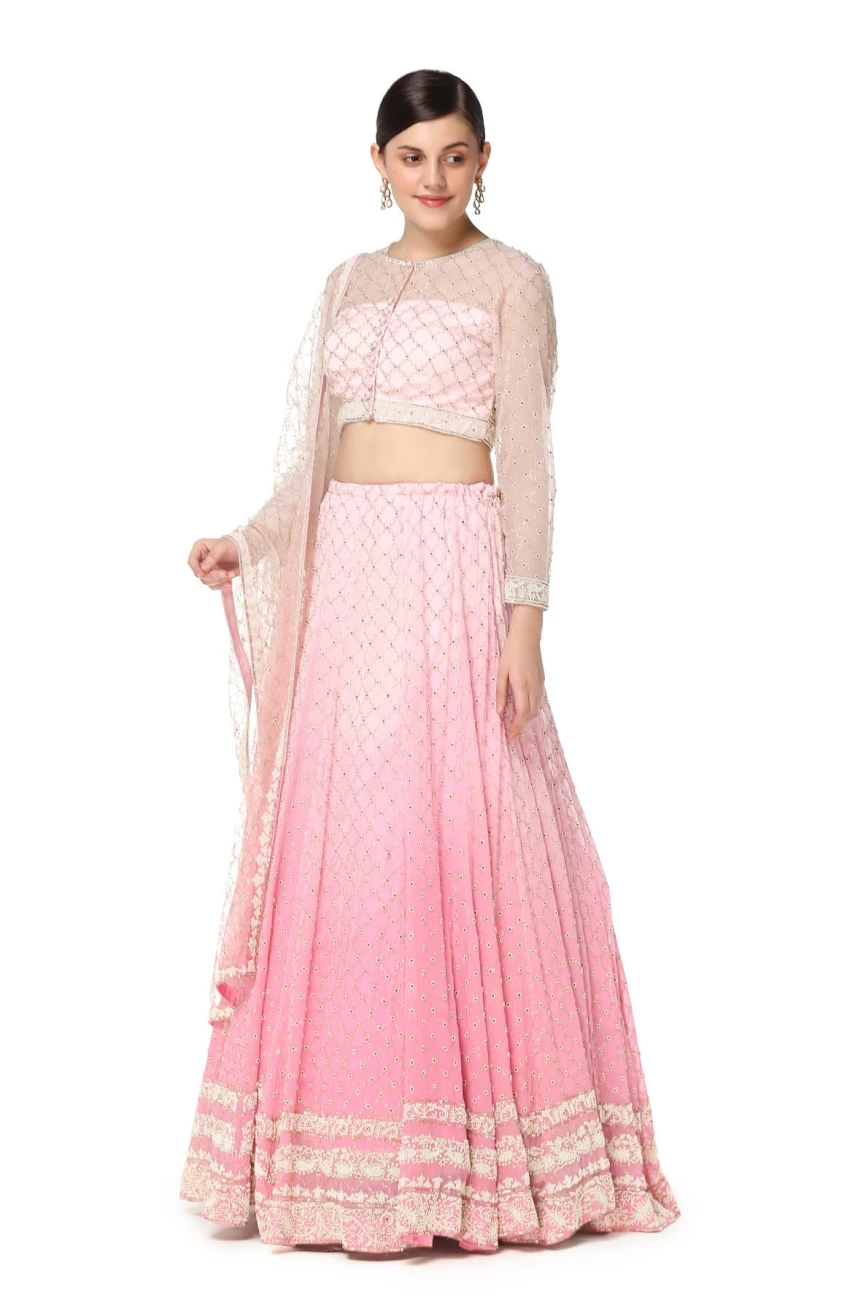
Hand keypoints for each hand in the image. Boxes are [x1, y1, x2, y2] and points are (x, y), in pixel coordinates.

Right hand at [188, 535, 239, 589]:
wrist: (245, 551)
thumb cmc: (232, 545)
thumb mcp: (221, 548)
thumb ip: (211, 558)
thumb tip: (203, 570)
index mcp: (199, 549)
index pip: (192, 561)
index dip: (196, 569)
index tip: (203, 574)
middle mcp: (201, 560)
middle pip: (200, 574)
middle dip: (213, 575)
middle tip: (226, 574)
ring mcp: (207, 569)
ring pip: (206, 581)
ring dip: (219, 580)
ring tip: (232, 574)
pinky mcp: (214, 577)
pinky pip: (213, 585)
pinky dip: (221, 585)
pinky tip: (230, 582)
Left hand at [496, 605, 544, 742]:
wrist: (528, 636)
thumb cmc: (511, 652)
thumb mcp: (501, 671)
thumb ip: (500, 692)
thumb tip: (499, 712)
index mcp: (522, 684)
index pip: (522, 713)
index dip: (516, 728)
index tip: (508, 737)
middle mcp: (534, 687)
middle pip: (531, 715)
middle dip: (521, 729)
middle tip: (511, 738)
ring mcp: (540, 685)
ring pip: (536, 710)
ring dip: (527, 722)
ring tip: (516, 729)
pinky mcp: (542, 682)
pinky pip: (538, 702)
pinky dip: (531, 713)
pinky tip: (523, 715)